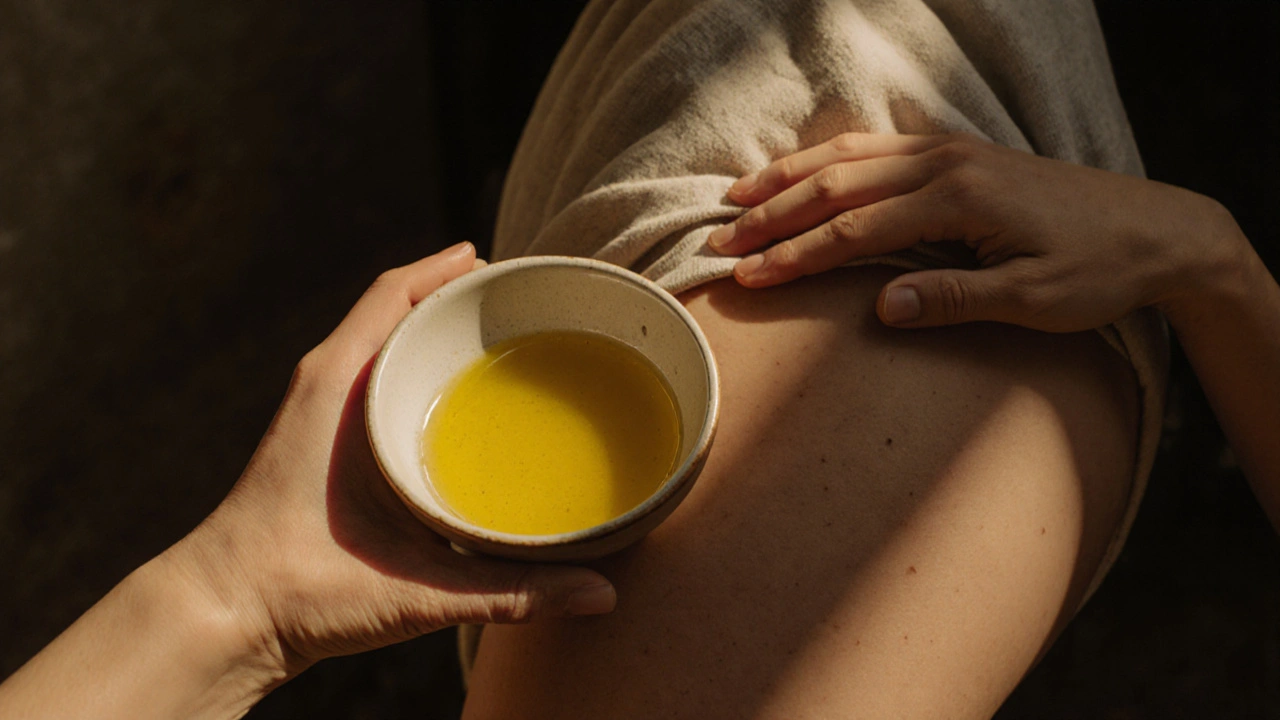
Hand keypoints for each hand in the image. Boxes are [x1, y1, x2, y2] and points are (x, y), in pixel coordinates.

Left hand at [172, 242, 616, 679]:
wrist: (225, 619)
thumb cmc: (299, 592)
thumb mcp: (416, 589)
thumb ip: (510, 590)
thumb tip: (602, 595)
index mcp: (338, 387)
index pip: (394, 295)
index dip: (447, 269)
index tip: (503, 263)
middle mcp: (327, 385)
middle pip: (396, 310)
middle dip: (456, 297)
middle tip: (522, 300)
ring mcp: (322, 411)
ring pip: (385, 344)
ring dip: (435, 331)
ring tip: (501, 337)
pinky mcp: (325, 439)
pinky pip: (377, 380)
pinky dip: (416, 368)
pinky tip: (458, 399)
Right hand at [707, 132, 1241, 331]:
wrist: (1157, 229)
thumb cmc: (1097, 272)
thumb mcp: (1033, 302)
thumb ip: (954, 301)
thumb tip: (881, 309)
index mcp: (959, 200)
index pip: (853, 228)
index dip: (794, 255)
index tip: (747, 279)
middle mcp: (946, 164)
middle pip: (836, 184)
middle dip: (772, 216)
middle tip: (719, 245)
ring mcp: (951, 152)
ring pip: (849, 156)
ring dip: (789, 178)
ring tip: (736, 200)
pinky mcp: (958, 154)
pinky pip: (876, 147)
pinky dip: (827, 159)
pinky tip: (801, 172)